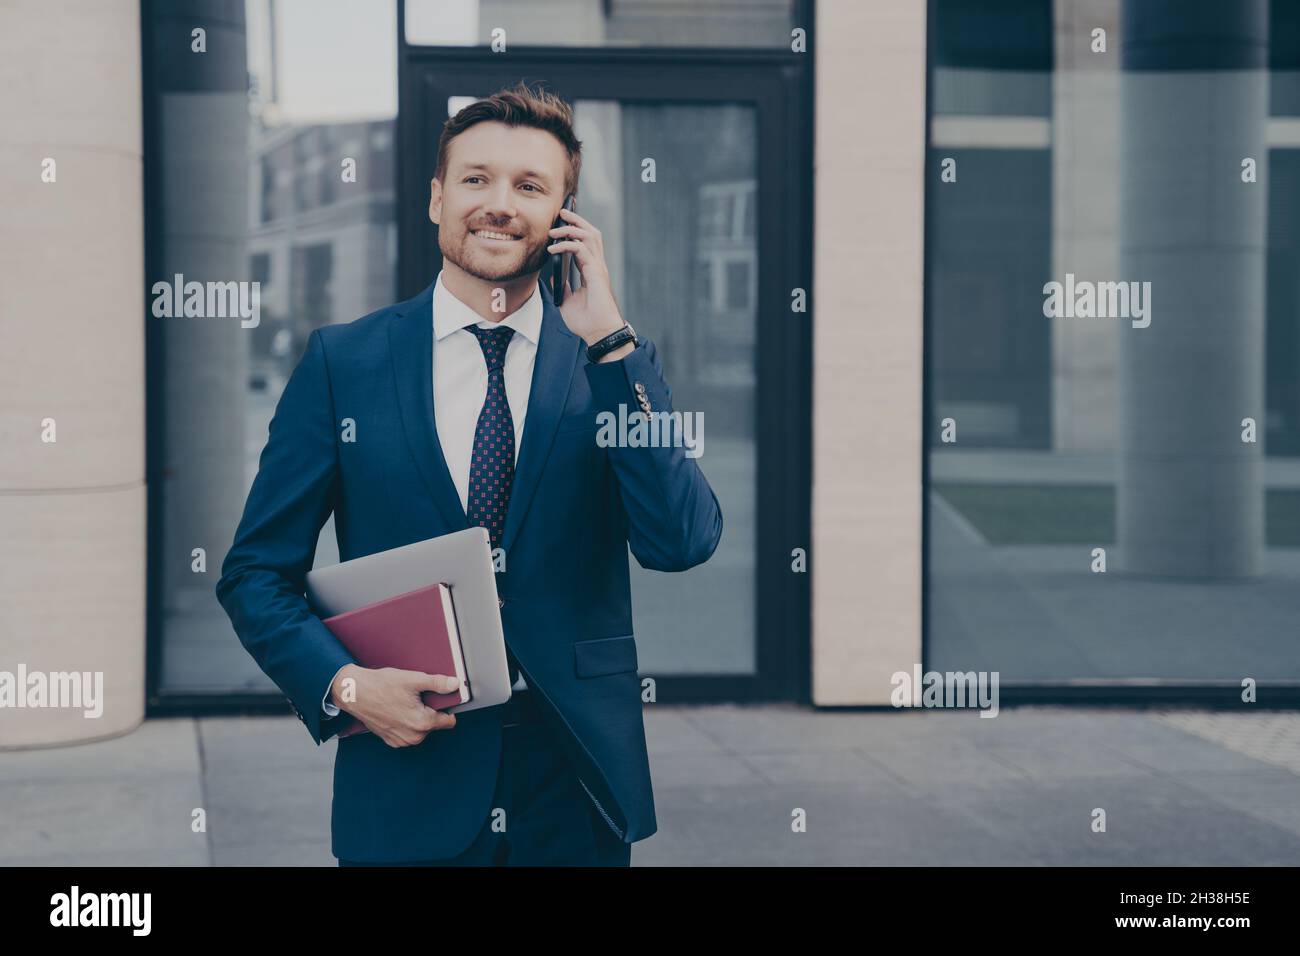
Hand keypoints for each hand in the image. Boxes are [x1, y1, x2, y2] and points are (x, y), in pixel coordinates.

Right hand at [331, 664, 457, 747]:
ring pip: (420, 729)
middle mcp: (413, 737)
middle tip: (416, 696)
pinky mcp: (391, 740)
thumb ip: (438, 683)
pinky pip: (407, 732)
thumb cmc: (381, 685)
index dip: (447, 707)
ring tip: (404, 702)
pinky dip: (405, 722)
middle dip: (429, 711)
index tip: (440, 699)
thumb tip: (455, 684)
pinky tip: (396, 709)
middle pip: (434, 724)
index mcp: (422, 723)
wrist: (354, 692)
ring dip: (417, 717)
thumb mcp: (413, 680)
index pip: (449, 721)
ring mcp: (401, 740)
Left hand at [547, 207, 628, 348]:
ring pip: (589, 236)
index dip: (575, 230)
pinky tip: (553, 248)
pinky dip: (566, 245)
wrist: (598, 334)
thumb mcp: (566, 301)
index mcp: (591, 271)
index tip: (561, 222)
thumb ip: (561, 287)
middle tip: (562, 211)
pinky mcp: (595, 273)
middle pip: (591, 233)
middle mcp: (596, 266)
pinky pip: (581, 250)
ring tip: (556, 226)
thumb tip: (552, 276)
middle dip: (577, 220)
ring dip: (572, 227)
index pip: (585, 243)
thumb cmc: (586, 322)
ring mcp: (598, 268)